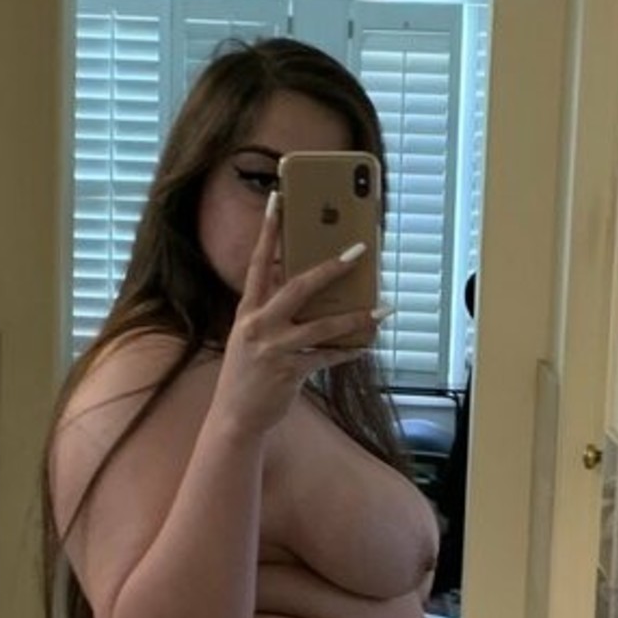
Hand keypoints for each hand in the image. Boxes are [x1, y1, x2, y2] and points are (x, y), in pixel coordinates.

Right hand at [213, 193, 376, 436]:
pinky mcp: (289, 372)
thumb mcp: (252, 339)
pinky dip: (350, 350)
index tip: (278, 199)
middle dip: (331, 268)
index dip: (268, 230)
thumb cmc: (247, 376)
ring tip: (382, 310)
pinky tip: (367, 343)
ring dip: (356, 317)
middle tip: (358, 251)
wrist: (234, 418)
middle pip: (298, 287)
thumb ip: (273, 314)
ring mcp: (273, 349)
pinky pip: (327, 356)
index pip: (258, 262)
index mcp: (248, 312)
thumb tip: (311, 294)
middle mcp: (258, 326)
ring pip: (322, 325)